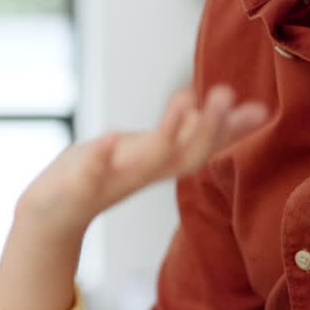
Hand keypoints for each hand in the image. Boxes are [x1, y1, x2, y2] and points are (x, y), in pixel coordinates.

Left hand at [21, 84, 265, 236]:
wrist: (51, 216)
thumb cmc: (102, 174)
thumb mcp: (149, 151)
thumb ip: (186, 133)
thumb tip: (238, 110)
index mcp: (156, 166)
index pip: (201, 149)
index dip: (229, 132)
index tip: (257, 109)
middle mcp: (140, 176)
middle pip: (184, 157)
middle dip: (208, 129)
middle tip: (224, 93)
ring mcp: (110, 183)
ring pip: (148, 164)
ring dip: (168, 133)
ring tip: (185, 100)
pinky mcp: (77, 188)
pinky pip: (91, 175)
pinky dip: (101, 157)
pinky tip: (111, 134)